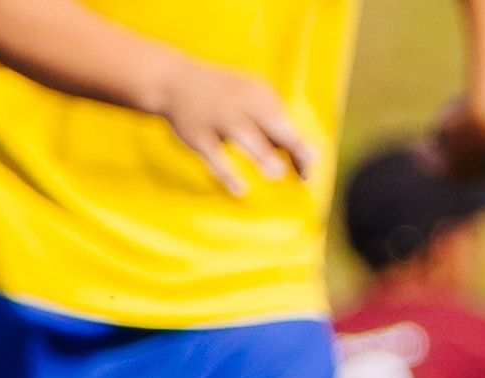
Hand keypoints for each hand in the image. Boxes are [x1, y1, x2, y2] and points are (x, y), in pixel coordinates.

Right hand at [148, 57, 313, 195]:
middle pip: (269, 121)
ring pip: (240, 134)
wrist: (173, 81)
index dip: (300, 148)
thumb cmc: (226, 102)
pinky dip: (226, 172)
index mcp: (259, 95)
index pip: (285, 122)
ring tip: (275, 173)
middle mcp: (239, 102)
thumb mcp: (253, 105)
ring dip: (259, 154)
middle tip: (306, 171)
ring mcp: (216, 117)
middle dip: (290, 143)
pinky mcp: (196, 134)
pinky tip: (241, 189)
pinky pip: (213, 155)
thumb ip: (278, 130)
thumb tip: (311, 160)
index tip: (311, 172)